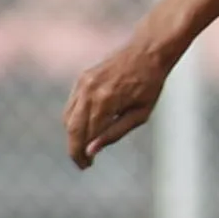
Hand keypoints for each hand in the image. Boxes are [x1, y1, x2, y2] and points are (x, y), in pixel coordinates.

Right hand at [65, 35, 175, 167]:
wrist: (148, 51)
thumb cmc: (150, 84)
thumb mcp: (140, 113)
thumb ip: (115, 132)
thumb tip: (92, 150)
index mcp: (105, 101)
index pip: (85, 135)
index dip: (83, 154)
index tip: (86, 166)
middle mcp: (89, 91)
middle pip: (72, 128)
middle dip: (74, 148)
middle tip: (82, 164)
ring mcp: (83, 83)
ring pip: (68, 117)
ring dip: (73, 136)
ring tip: (84, 150)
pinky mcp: (82, 79)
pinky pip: (71, 105)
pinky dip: (74, 120)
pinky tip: (84, 130)